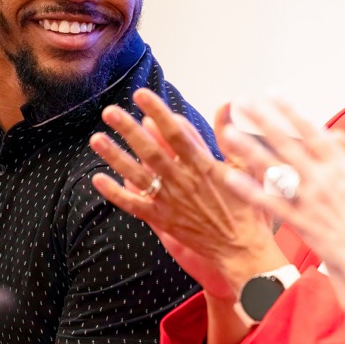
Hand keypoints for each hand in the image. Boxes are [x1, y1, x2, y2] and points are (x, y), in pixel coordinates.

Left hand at [89, 89, 284, 299]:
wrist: (242, 249)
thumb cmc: (247, 208)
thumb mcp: (246, 167)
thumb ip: (229, 135)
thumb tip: (226, 104)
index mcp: (204, 166)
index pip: (177, 133)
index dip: (159, 112)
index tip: (142, 94)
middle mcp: (184, 181)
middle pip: (151, 151)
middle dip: (129, 130)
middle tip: (110, 112)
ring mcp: (171, 201)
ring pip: (138, 175)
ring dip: (116, 157)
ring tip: (97, 139)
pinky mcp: (163, 219)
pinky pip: (134, 205)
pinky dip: (116, 193)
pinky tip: (98, 179)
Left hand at [221, 99, 344, 325]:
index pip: (312, 131)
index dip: (291, 111)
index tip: (273, 93)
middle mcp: (323, 181)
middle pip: (286, 144)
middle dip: (262, 120)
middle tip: (241, 102)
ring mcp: (310, 204)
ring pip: (273, 171)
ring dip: (248, 149)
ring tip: (227, 132)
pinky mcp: (302, 226)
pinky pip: (271, 206)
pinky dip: (250, 191)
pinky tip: (230, 177)